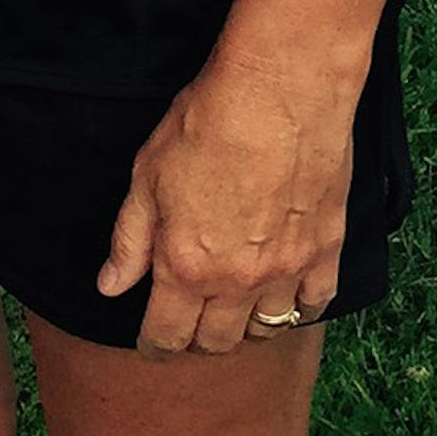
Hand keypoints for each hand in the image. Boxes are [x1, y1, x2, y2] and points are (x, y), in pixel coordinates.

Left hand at [95, 53, 356, 356]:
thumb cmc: (206, 122)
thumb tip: (111, 287)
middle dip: (197, 339)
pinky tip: (285, 290)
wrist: (278, 91)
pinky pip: (314, 304)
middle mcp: (238, 281)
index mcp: (187, 266)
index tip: (150, 342)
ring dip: (245, 325)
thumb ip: (129, 240)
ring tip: (233, 306)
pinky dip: (298, 306)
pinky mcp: (326, 251)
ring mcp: (287, 270)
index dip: (154, 345)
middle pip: (217, 342)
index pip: (167, 334)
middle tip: (189, 320)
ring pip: (266, 329)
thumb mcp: (146, 174)